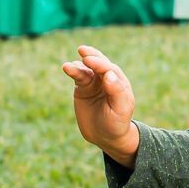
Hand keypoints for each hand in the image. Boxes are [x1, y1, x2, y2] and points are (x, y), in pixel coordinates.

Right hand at [62, 45, 138, 165]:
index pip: (110, 69)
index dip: (100, 64)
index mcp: (120, 83)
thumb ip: (117, 91)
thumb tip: (109, 74)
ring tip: (68, 66)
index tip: (90, 61)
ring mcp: (95, 83)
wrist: (105, 136)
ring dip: (78, 66)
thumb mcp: (121, 109)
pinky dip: (73, 71)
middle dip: (92, 57)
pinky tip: (67, 67)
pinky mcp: (83, 88)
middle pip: (99, 64)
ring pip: (86, 70)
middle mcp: (108, 80)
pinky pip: (78, 77)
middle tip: (83, 51)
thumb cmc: (117, 123)